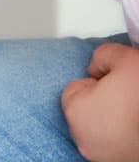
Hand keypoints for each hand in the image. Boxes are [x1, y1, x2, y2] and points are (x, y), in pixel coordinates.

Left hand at [62, 42, 138, 160]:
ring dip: (117, 121)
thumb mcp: (123, 57)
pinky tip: (138, 127)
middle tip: (130, 97)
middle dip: (106, 102)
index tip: (117, 83)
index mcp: (76, 111)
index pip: (76, 88)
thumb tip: (97, 68)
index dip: (98, 81)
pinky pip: (117, 144)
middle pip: (88, 110)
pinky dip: (128, 136)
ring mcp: (103, 156)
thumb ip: (101, 57)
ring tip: (137, 112)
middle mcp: (83, 139)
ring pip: (103, 129)